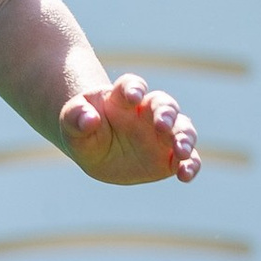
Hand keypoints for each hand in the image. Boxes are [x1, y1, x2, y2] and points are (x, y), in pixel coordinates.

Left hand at [58, 71, 199, 185]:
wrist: (94, 152)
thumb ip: (76, 117)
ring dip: (184, 138)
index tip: (133, 96)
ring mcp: (161, 134)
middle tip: (162, 125)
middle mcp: (147, 112)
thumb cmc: (83, 131)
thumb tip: (90, 119)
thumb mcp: (70, 124)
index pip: (132, 86)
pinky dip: (190, 165)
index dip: (134, 88)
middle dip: (166, 113)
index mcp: (122, 98)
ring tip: (181, 151)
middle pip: (164, 104)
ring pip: (182, 128)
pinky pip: (187, 159)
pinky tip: (185, 175)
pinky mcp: (169, 157)